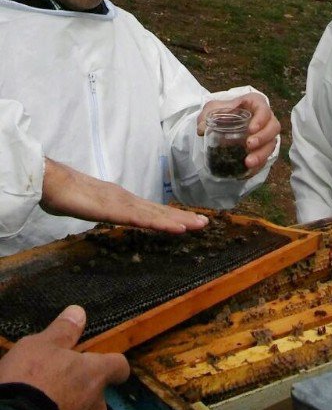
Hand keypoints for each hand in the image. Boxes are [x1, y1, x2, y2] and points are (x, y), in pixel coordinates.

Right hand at [0, 305, 129, 409]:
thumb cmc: (27, 382)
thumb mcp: (38, 346)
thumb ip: (62, 331)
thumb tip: (79, 312)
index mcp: (94, 374)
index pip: (119, 366)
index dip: (112, 364)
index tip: (101, 363)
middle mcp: (98, 403)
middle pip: (98, 393)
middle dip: (82, 390)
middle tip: (55, 386)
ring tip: (45, 409)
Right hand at [40, 159, 208, 232]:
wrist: (49, 181)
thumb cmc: (63, 192)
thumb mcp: (86, 206)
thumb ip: (96, 209)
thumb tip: (99, 211)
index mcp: (120, 200)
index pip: (149, 210)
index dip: (169, 215)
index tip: (186, 221)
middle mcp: (126, 199)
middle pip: (159, 211)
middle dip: (182, 217)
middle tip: (205, 222)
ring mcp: (122, 203)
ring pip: (156, 214)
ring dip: (179, 220)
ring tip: (199, 224)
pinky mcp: (116, 210)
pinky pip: (144, 220)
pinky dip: (163, 224)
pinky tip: (178, 228)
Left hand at [197, 93, 280, 173]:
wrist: (223, 122)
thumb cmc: (222, 111)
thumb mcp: (212, 109)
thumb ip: (207, 116)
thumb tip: (202, 129)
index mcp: (255, 104)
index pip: (264, 109)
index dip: (261, 119)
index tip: (251, 129)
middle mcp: (265, 120)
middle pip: (273, 128)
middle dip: (263, 138)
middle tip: (249, 145)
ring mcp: (265, 135)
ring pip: (271, 144)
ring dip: (262, 154)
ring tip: (248, 163)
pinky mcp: (262, 149)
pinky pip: (265, 158)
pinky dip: (258, 166)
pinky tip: (247, 172)